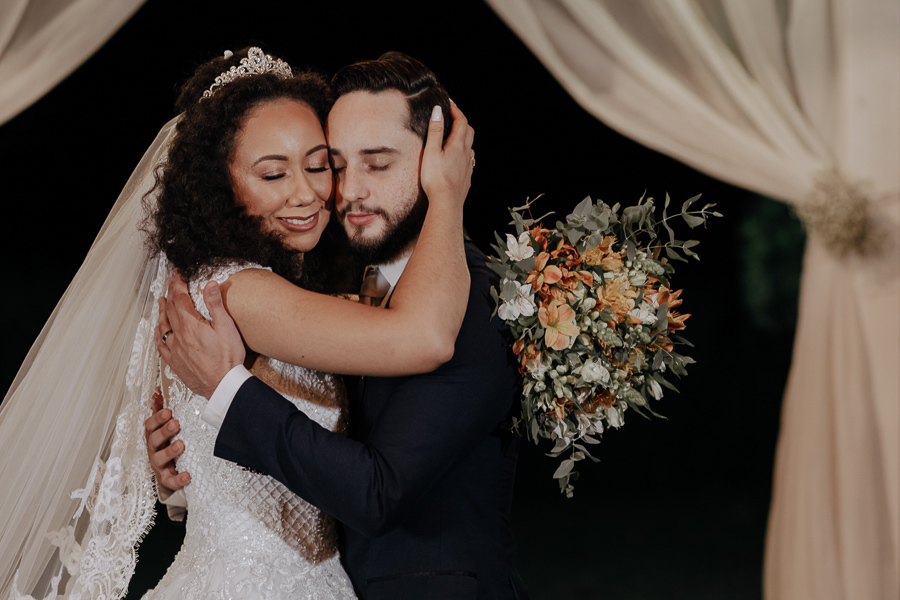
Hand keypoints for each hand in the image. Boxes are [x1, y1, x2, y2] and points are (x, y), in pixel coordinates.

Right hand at [145, 387, 190, 490]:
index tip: (168, 411)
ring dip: (169, 452)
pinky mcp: (166, 478)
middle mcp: (154, 449)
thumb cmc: (167, 443)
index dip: (157, 418)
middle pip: (154, 440)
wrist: (170, 470)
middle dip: (164, 431)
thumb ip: (161, 409)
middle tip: (175, 423)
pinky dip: (178, 479)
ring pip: (159, 459)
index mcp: (154, 435)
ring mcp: (159, 464)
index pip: (150, 425)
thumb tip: (158, 390)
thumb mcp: (164, 426)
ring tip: (181, 445)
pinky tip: (187, 475)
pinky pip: (171, 480)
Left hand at [156, 273, 245, 398]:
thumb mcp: (226, 326)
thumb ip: (215, 304)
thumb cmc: (227, 358)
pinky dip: (158, 334)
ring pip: (163, 326)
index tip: (177, 275)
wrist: (222, 384)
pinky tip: (159, 331)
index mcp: (190, 325)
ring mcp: (175, 349)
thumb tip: (210, 284)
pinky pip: (161, 345)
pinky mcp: (175, 362)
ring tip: (161, 302)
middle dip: (170, 294)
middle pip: (170, 310)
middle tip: (171, 283)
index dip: (177, 284)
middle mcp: (179, 336)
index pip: (180, 299)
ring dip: (161, 312)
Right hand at [420, 100, 474, 207]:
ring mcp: (468, 166)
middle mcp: (466, 154)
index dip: (455, 110)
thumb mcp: (431, 151)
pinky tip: (455, 158)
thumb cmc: (436, 178)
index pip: (461, 121)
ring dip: (463, 137)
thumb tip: (438, 111)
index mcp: (458, 145)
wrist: (447, 203)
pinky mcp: (466, 177)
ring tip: (452, 137)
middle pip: (469, 131)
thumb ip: (435, 131)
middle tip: (451, 117)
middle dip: (461, 121)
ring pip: (469, 146)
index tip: (448, 103)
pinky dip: (463, 153)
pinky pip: (468, 160)